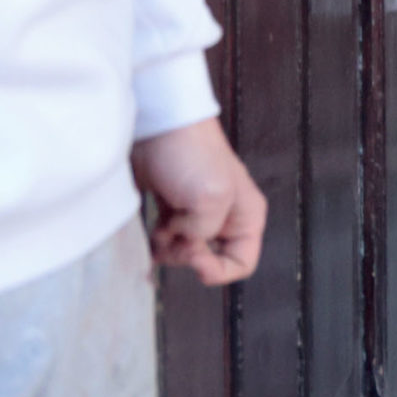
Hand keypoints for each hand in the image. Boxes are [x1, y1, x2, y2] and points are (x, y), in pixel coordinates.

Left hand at [131, 117, 266, 286]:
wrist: (158, 126)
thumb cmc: (191, 154)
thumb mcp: (211, 198)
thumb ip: (204, 234)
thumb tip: (186, 242)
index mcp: (246, 215)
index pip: (242, 263)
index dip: (217, 269)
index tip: (195, 256)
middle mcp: (225, 218)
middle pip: (211, 260)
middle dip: (188, 257)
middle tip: (174, 236)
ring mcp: (197, 214)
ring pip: (185, 253)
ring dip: (169, 251)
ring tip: (159, 230)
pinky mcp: (171, 209)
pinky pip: (166, 242)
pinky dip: (156, 245)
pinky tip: (150, 233)